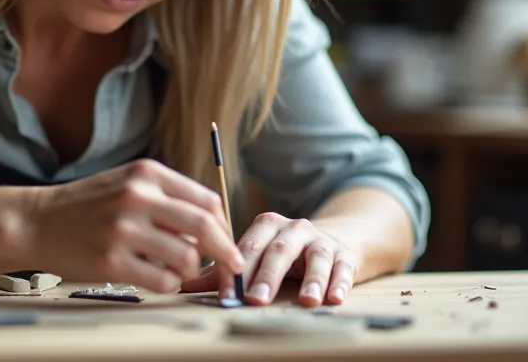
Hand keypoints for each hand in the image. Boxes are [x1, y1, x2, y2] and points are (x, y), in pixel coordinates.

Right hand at [23, 159, 244, 292]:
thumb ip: (167, 196)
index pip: (206, 200)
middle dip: (225, 251)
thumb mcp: (128, 182)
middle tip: (231, 266)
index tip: (228, 241)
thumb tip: (214, 223)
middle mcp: (136, 197)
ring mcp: (122, 230)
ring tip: (179, 271)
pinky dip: (168, 284)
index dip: (224, 225)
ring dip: (191, 270)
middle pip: (203, 227)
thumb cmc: (88, 205)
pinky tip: (157, 278)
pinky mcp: (110, 261)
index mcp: (147, 174)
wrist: (37, 221)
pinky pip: (161, 280)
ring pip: (185, 257)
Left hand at [180, 212, 358, 306]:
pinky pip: (344, 267)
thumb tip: (183, 284)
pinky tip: (336, 298)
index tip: (227, 296)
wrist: (332, 240)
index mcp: (267, 225)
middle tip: (257, 299)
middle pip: (279, 250)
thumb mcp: (255, 256)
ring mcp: (321, 240)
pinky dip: (340, 283)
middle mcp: (294, 228)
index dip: (237, 272)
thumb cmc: (283, 253)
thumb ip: (223, 272)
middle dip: (268, 276)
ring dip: (312, 279)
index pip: (249, 246)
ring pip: (316, 257)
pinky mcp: (345, 254)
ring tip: (308, 301)